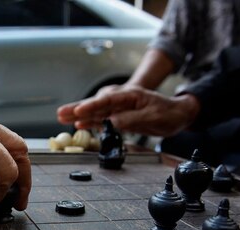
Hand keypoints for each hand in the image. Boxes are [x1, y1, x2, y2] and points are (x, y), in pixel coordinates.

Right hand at [57, 88, 199, 136]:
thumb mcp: (153, 117)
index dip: (91, 106)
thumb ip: (132, 119)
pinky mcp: (121, 117)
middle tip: (61, 112)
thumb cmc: (169, 113)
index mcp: (130, 96)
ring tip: (61, 118)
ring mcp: (120, 108)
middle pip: (96, 104)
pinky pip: (102, 119)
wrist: (178, 114)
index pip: (107, 101)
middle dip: (77, 108)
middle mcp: (122, 100)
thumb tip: (113, 122)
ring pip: (96, 112)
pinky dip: (90, 122)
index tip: (79, 111)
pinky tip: (79, 125)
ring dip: (79, 115)